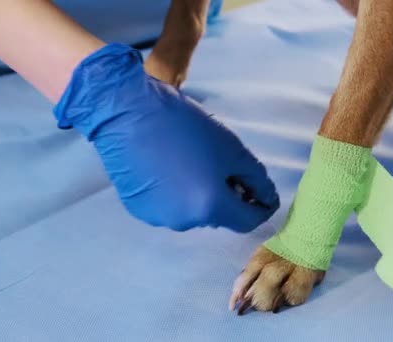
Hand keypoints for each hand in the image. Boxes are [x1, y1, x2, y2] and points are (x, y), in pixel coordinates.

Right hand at [53, 44, 278, 231]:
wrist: (127, 111)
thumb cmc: (184, 126)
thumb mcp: (232, 148)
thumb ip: (256, 178)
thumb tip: (265, 198)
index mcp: (210, 207)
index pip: (248, 221)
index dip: (260, 207)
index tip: (263, 193)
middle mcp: (184, 222)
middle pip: (220, 216)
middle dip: (229, 196)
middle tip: (223, 165)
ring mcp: (158, 218)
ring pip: (194, 212)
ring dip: (202, 195)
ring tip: (193, 163)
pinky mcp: (139, 209)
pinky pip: (171, 206)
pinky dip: (178, 193)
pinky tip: (170, 168)